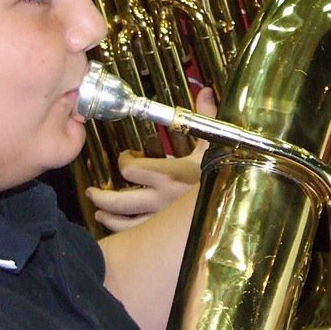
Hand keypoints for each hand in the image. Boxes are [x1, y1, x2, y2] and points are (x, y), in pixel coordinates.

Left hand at [85, 89, 213, 231]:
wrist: (239, 207)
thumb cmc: (225, 175)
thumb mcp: (216, 145)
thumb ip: (206, 118)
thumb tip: (206, 92)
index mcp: (170, 175)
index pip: (130, 169)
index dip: (124, 160)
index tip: (127, 156)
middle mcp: (161, 200)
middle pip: (119, 201)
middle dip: (100, 197)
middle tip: (92, 191)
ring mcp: (162, 219)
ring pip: (125, 223)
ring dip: (108, 216)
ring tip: (99, 211)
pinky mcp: (167, 234)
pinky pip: (139, 236)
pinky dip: (124, 232)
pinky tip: (120, 228)